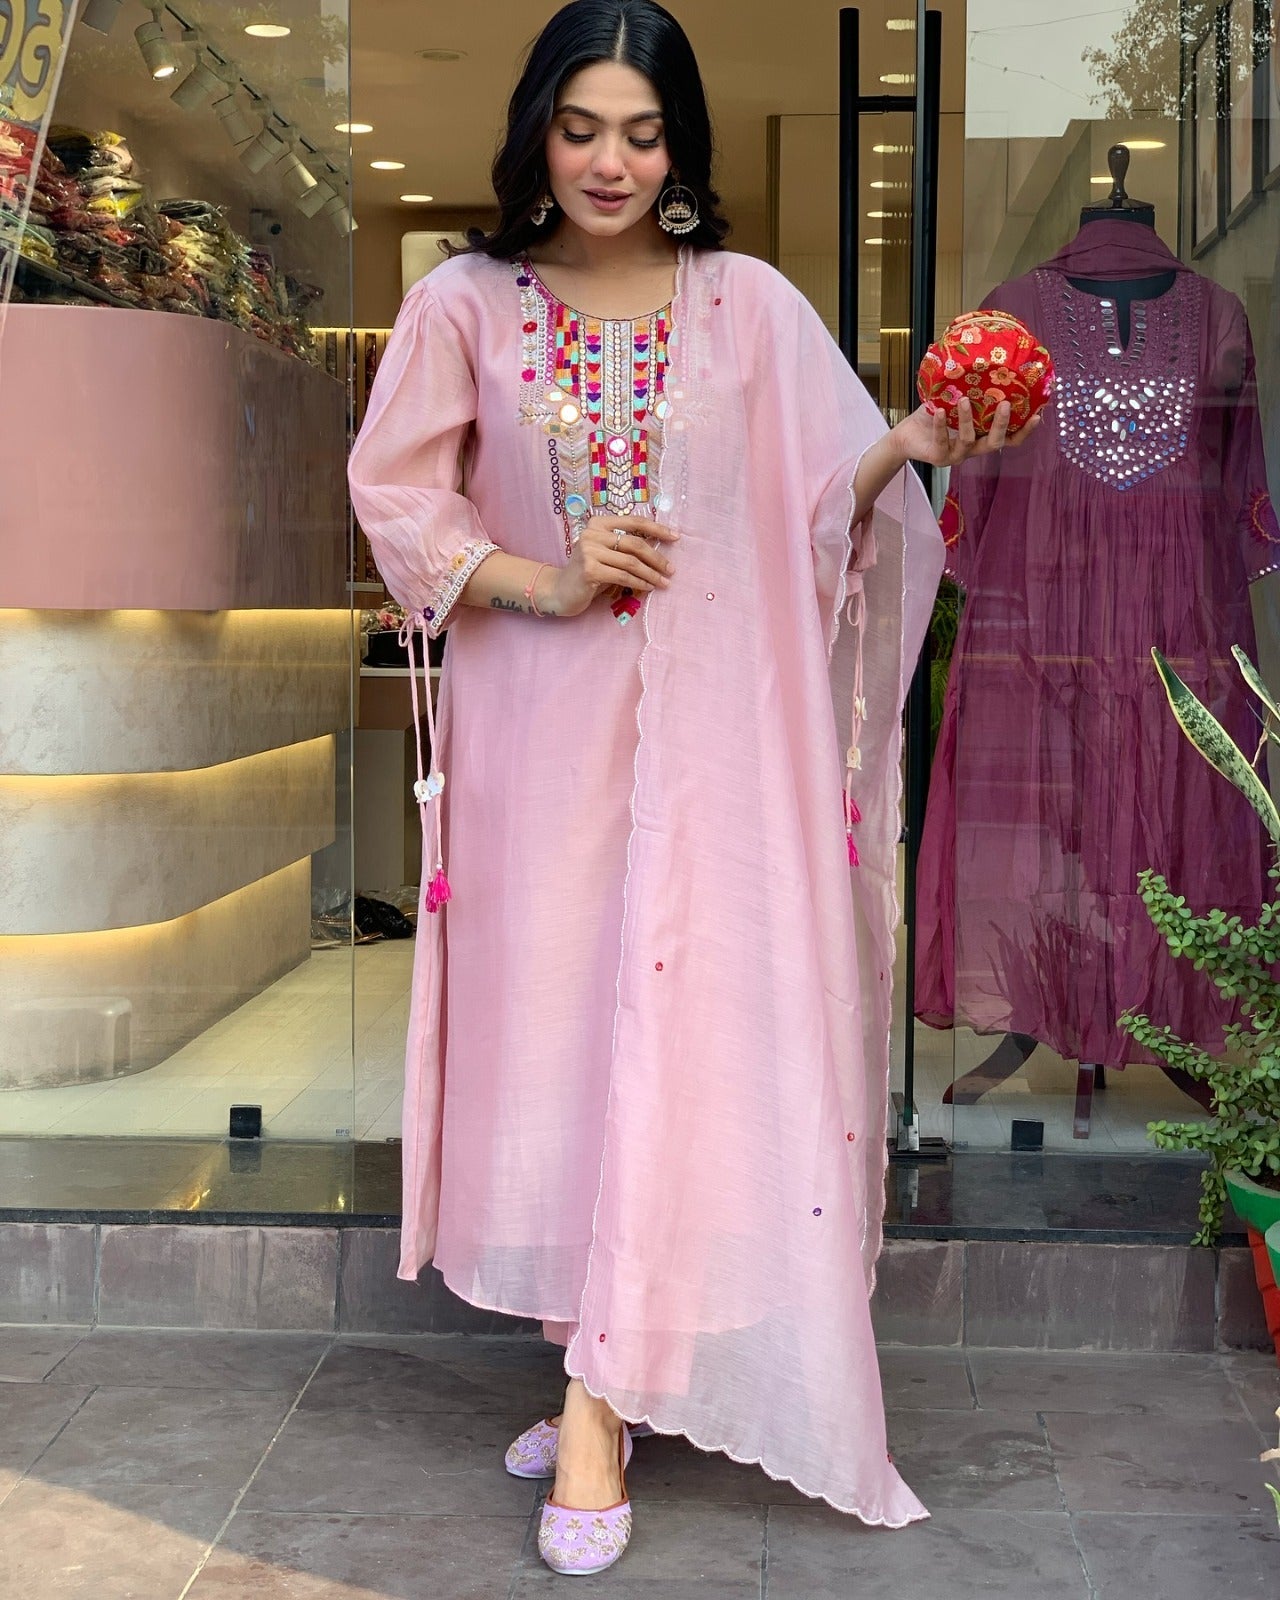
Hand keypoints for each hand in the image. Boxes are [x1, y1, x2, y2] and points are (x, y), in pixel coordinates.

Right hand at [549, 515, 678, 618]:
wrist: (560, 591)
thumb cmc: (588, 572)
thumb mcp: (606, 554)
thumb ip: (625, 547)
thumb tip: (659, 548)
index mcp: (598, 523)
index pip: (634, 521)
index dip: (657, 529)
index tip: (675, 537)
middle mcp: (592, 533)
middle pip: (635, 543)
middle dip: (657, 558)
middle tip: (671, 570)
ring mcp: (589, 551)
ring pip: (631, 562)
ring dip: (651, 574)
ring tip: (664, 583)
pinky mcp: (590, 570)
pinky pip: (623, 576)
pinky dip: (639, 583)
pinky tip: (648, 588)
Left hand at [892, 397, 1041, 469]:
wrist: (907, 434)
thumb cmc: (934, 415)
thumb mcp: (954, 400)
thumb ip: (970, 387)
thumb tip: (982, 354)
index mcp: (983, 436)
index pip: (1010, 439)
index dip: (1024, 431)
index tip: (1037, 414)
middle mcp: (973, 449)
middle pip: (995, 444)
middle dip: (1002, 425)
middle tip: (1005, 404)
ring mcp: (956, 455)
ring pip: (969, 441)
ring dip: (968, 420)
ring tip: (964, 400)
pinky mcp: (939, 457)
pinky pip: (942, 441)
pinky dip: (940, 425)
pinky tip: (939, 411)